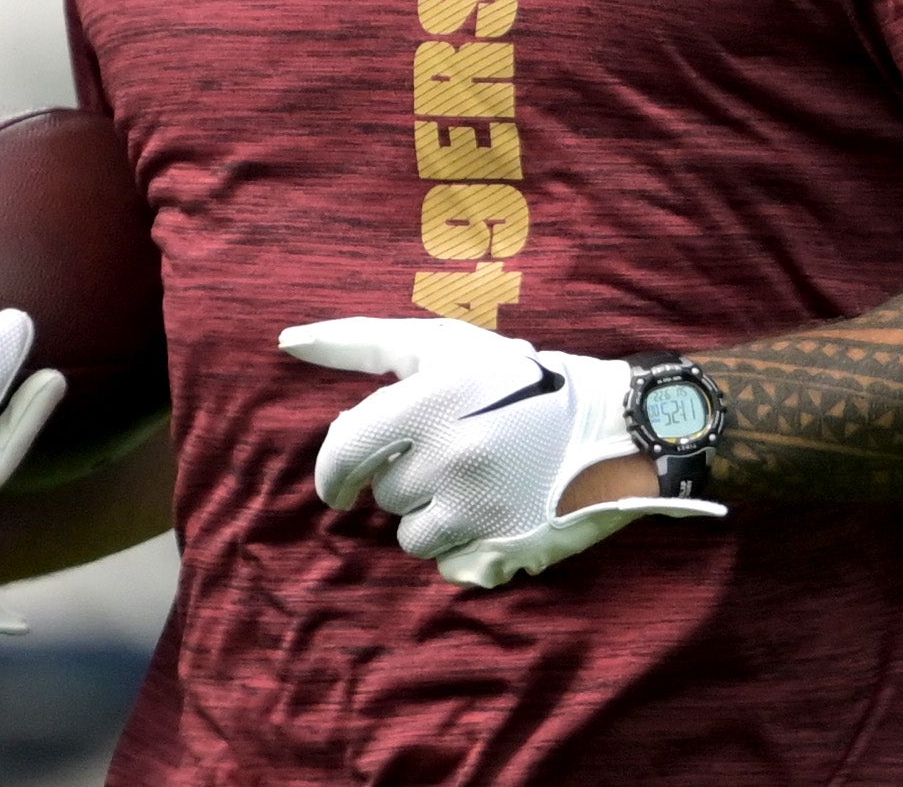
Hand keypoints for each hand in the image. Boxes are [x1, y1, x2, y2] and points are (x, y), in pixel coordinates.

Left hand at [278, 316, 724, 589]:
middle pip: (383, 492)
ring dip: (427, 517)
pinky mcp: (504, 542)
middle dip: (402, 480)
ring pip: (410, 533)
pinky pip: (445, 560)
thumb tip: (287, 341)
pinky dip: (456, 544)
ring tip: (468, 487)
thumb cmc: (518, 377)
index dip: (334, 471)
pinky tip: (487, 514)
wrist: (615, 426)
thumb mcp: (443, 344)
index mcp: (430, 399)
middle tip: (444, 458)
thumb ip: (360, 343)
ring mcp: (477, 503)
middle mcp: (449, 453)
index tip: (339, 485)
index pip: (346, 448)